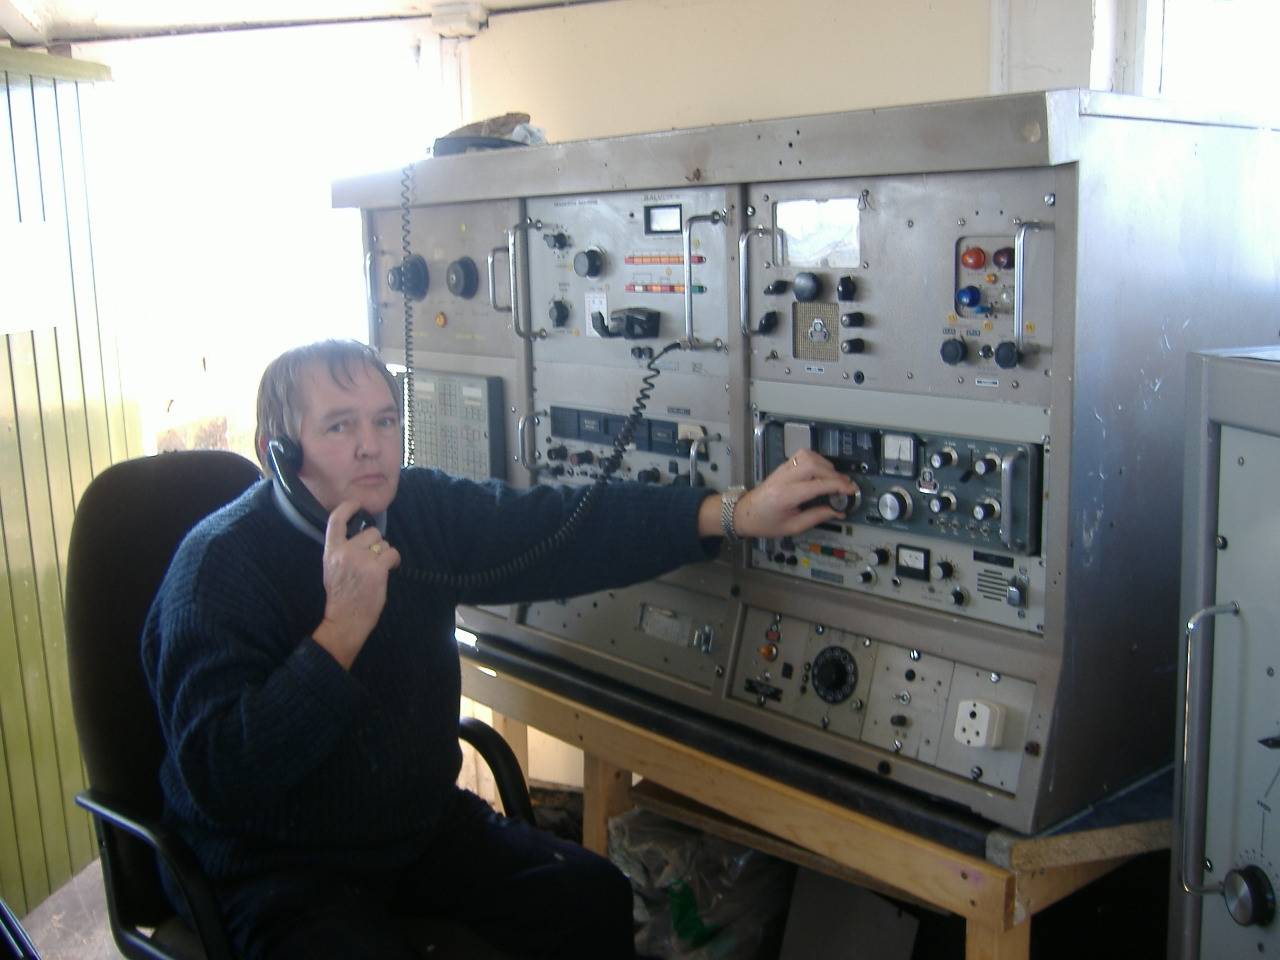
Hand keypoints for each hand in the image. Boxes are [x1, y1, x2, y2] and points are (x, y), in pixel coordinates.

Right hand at [311, 500, 400, 669]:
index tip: (357, 505)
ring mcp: (361, 560)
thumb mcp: (331, 568)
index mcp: (331, 551)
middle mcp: (345, 551)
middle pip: (371, 532)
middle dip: (376, 543)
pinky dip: (395, 561)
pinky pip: (393, 554)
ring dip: (385, 553)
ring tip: (378, 568)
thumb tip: (359, 536)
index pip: (336, 520)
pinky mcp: (377, 569)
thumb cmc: (341, 595)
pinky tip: (389, 570)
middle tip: (372, 560)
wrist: (345, 619)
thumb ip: (342, 550)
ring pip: (384, 542)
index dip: (348, 507)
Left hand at [729, 449, 857, 539]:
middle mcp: (784, 478)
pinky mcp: (782, 466)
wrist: (743, 513)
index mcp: (785, 496)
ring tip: (834, 479)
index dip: (838, 486)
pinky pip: (802, 455)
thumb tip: (837, 511)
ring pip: (808, 456)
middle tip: (845, 485)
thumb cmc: (765, 523)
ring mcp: (782, 470)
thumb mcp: (792, 527)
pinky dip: (816, 460)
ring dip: (825, 465)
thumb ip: (816, 517)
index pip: (817, 485)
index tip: (851, 490)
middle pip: (813, 465)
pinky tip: (821, 472)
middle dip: (834, 474)